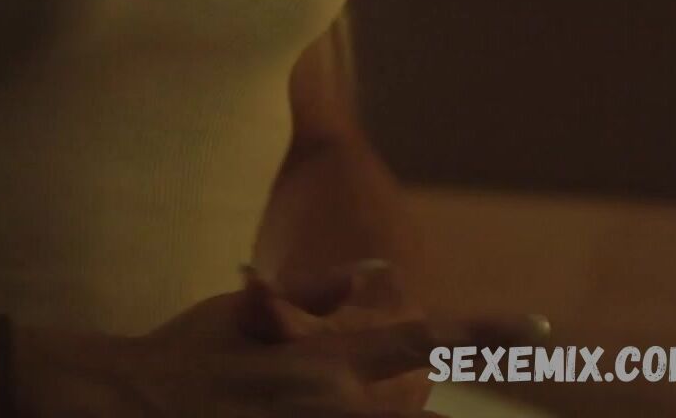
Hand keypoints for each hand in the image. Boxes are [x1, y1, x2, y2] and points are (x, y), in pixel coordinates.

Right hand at [17, 282, 540, 417]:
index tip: (542, 327)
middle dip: (410, 400)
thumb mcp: (247, 310)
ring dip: (373, 409)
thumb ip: (318, 293)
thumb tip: (376, 271)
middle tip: (361, 384)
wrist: (132, 406)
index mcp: (330, 359)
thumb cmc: (187, 353)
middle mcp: (336, 406)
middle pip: (415, 408)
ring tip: (300, 384)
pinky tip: (289, 401)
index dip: (492, 332)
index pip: (429, 339)